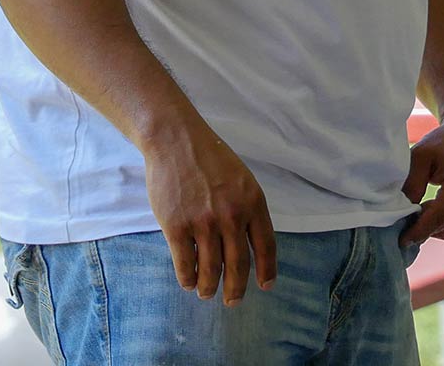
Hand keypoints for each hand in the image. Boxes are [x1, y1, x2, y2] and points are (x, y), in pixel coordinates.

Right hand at [141, 118, 276, 306]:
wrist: (176, 142)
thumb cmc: (210, 159)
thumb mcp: (242, 180)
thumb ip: (247, 209)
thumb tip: (250, 244)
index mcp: (253, 202)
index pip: (266, 245)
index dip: (267, 269)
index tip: (266, 286)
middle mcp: (232, 215)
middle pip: (238, 264)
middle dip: (236, 289)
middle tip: (232, 302)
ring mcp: (204, 222)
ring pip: (211, 269)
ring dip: (210, 287)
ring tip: (207, 294)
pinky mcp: (177, 226)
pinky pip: (185, 263)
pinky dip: (188, 278)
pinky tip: (189, 282)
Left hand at [400, 113, 443, 246]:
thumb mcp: (422, 156)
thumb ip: (412, 185)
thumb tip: (402, 213)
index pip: (438, 217)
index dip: (418, 231)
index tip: (400, 242)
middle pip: (441, 225)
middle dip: (419, 228)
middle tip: (397, 223)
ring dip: (428, 225)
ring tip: (411, 212)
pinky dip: (438, 222)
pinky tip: (425, 210)